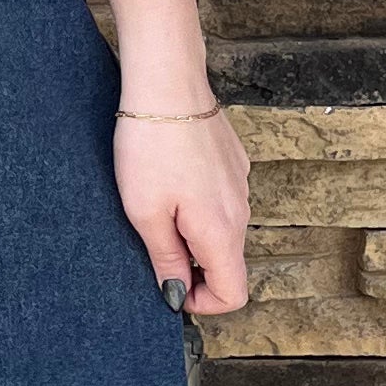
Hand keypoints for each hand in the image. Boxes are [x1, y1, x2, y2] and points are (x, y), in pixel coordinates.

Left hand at [112, 106, 248, 317]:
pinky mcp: (233, 164)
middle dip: (192, 266)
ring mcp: (241, 185)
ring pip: (223, 230)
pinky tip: (168, 177)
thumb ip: (166, 258)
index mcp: (221, 231)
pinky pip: (221, 201)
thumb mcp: (145, 212)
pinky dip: (198, 205)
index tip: (170, 286)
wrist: (167, 82)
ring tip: (156, 203)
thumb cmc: (150, 145)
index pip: (234, 294)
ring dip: (192, 234)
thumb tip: (177, 294)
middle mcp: (241, 211)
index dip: (201, 303)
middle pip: (227, 262)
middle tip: (152, 241)